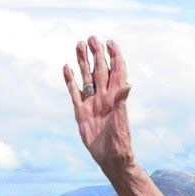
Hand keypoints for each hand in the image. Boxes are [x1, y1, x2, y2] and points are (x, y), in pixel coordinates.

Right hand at [63, 36, 133, 172]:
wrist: (110, 157)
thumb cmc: (120, 141)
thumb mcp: (121, 120)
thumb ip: (122, 101)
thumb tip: (128, 84)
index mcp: (116, 96)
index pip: (116, 71)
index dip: (114, 56)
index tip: (110, 42)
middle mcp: (104, 96)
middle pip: (100, 70)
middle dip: (97, 54)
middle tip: (91, 38)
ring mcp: (91, 102)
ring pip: (86, 77)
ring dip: (83, 62)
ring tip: (79, 45)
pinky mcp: (80, 111)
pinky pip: (74, 92)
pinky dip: (70, 80)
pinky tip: (66, 67)